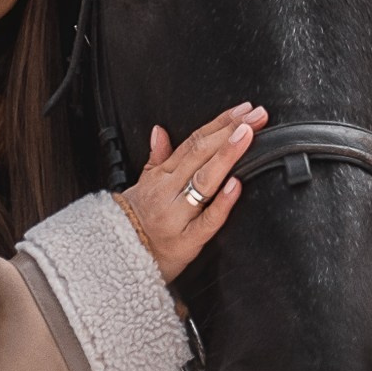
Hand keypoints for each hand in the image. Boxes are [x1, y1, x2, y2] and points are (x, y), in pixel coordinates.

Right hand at [118, 105, 267, 282]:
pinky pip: (207, 221)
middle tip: (255, 116)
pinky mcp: (186, 241)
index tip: (242, 111)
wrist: (115, 259)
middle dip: (230, 131)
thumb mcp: (141, 186)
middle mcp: (168, 191)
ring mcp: (177, 216)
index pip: (192, 142)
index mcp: (160, 176)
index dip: (219, 123)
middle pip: (200, 154)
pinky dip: (222, 202)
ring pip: (204, 180)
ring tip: (248, 135)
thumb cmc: (132, 222)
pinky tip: (236, 184)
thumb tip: (160, 131)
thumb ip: (156, 158)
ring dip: (227, 154)